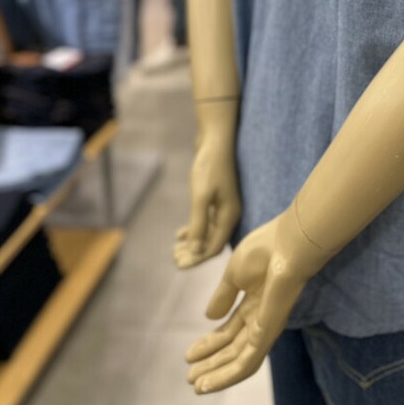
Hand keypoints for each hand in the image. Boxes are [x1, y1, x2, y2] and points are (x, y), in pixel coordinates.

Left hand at [173, 134, 240, 268]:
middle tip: (174, 259)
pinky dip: (194, 229)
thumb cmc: (209, 167)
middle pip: (212, 242)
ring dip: (192, 243)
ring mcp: (223, 207)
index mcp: (230, 216)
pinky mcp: (216, 199)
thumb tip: (196, 252)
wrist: (215, 140)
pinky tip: (179, 234)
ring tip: (175, 250)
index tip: (178, 265)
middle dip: (193, 254)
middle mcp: (229, 214)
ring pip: (208, 233)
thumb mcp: (201, 197)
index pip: (214, 247)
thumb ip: (199, 224)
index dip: (197, 259)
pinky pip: (206, 221)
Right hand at [185, 209, 313, 393]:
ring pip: (240, 361)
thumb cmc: (265, 250)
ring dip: (217, 374)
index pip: (230, 330)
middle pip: (234, 348)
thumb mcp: (234, 273)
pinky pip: (247, 363)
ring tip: (196, 386)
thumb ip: (223, 296)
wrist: (287, 245)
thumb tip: (209, 317)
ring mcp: (266, 327)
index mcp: (254, 302)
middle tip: (189, 376)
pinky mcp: (269, 334)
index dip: (209, 343)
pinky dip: (227, 376)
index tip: (188, 355)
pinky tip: (209, 384)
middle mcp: (261, 318)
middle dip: (212, 362)